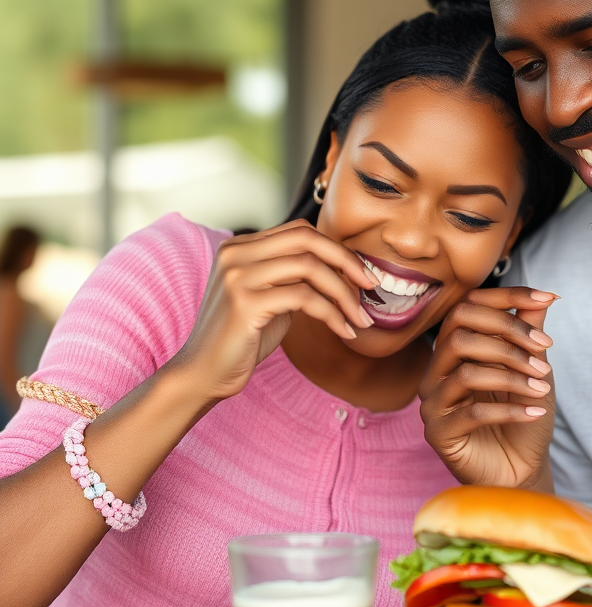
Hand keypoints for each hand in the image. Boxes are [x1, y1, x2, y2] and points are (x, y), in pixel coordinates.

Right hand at [172, 220, 378, 401]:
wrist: (203, 374)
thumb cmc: (242, 339)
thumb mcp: (271, 297)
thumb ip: (294, 276)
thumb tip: (343, 266)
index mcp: (240, 247)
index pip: (301, 232)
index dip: (338, 250)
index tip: (363, 274)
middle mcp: (236, 254)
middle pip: (308, 240)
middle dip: (348, 261)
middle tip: (372, 286)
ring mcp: (238, 276)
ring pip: (311, 268)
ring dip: (345, 294)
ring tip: (361, 318)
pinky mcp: (245, 302)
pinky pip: (306, 298)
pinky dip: (333, 314)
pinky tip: (345, 332)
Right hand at [419, 286, 557, 489]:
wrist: (520, 470)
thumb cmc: (523, 417)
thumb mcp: (533, 370)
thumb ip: (531, 333)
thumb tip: (544, 297)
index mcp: (455, 348)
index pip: (469, 306)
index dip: (507, 297)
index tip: (548, 297)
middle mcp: (437, 370)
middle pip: (460, 330)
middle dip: (508, 336)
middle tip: (545, 355)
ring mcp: (433, 401)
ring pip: (466, 371)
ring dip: (512, 375)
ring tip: (543, 389)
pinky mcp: (439, 433)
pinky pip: (473, 413)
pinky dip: (510, 410)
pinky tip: (535, 413)